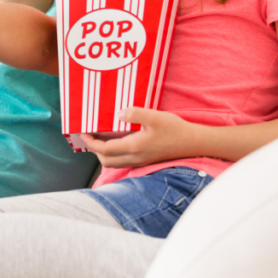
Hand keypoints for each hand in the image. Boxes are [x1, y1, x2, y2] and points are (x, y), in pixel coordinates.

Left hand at [80, 108, 194, 167]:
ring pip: (114, 163)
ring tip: (100, 138)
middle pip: (106, 161)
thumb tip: (118, 113)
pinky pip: (123, 161)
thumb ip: (134, 113)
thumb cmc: (175, 129)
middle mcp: (135, 158)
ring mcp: (141, 161)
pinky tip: (116, 141)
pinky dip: (114, 154)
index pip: (104, 150)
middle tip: (89, 136)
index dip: (90, 142)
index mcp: (134, 148)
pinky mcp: (146, 160)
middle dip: (94, 149)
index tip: (83, 132)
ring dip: (103, 153)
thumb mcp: (154, 116)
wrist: (194, 143)